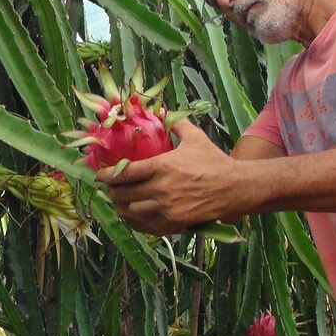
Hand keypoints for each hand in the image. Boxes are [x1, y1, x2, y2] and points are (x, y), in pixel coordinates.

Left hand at [95, 119, 239, 235]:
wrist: (235, 187)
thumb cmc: (214, 161)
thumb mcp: (194, 137)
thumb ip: (175, 123)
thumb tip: (161, 109)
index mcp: (162, 166)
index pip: (124, 173)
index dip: (107, 175)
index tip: (100, 175)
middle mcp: (161, 188)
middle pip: (123, 194)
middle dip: (112, 192)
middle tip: (110, 189)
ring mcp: (167, 208)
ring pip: (131, 212)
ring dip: (121, 208)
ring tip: (119, 203)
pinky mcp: (174, 223)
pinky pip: (146, 226)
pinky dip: (135, 223)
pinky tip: (132, 217)